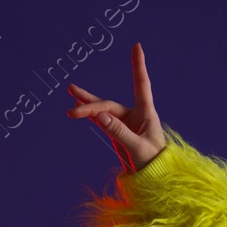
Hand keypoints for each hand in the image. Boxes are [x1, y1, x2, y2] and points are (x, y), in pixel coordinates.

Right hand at [66, 41, 166, 173]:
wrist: (155, 180)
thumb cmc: (154, 164)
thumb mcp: (137, 149)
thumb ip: (118, 132)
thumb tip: (99, 115)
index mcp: (146, 114)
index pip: (141, 84)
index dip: (138, 65)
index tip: (136, 46)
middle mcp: (135, 115)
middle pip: (109, 104)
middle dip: (91, 105)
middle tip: (72, 106)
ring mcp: (125, 123)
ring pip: (103, 110)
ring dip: (87, 104)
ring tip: (71, 92)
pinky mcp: (118, 133)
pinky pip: (101, 120)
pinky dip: (90, 115)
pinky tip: (78, 109)